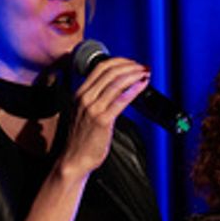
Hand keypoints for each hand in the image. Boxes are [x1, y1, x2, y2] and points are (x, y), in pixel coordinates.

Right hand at [58, 55, 149, 177]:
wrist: (74, 159)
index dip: (119, 61)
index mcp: (80, 94)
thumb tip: (117, 88)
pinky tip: (142, 85)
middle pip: (110, 72)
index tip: (132, 63)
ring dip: (134, 75)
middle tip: (142, 67)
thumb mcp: (84, 112)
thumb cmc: (82, 139)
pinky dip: (134, 89)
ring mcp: (93, 108)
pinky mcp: (102, 120)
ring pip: (116, 83)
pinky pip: (121, 100)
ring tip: (145, 74)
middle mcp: (85, 98)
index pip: (100, 67)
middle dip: (130, 66)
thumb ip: (96, 99)